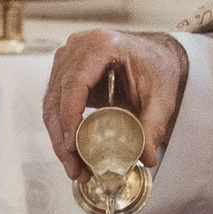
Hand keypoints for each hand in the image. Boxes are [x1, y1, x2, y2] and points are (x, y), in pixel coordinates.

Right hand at [43, 28, 189, 180]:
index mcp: (101, 45)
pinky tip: (72, 152)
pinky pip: (56, 104)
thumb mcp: (161, 97)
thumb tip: (146, 156)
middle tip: (75, 168)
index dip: (69, 116)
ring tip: (74, 167)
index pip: (74, 82)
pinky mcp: (65, 72)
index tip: (72, 145)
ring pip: (52, 103)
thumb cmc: (157, 66)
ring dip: (59, 138)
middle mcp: (78, 47)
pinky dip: (61, 129)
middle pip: (58, 96)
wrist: (156, 54)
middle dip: (62, 137)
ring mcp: (68, 58)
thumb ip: (153, 126)